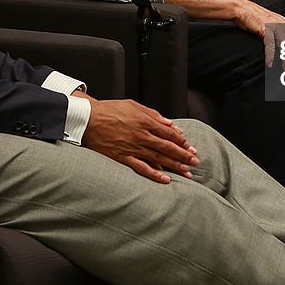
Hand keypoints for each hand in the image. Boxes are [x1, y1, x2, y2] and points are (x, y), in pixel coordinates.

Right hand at [81, 97, 198, 183]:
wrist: (88, 120)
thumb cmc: (110, 110)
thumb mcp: (133, 105)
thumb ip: (153, 114)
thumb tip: (170, 124)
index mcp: (145, 121)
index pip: (169, 133)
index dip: (182, 141)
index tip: (191, 147)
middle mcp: (142, 135)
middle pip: (168, 147)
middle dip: (184, 155)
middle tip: (196, 162)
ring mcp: (133, 147)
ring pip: (159, 158)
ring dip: (175, 166)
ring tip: (187, 173)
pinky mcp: (123, 158)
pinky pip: (141, 168)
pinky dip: (154, 174)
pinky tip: (165, 179)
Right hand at [232, 0, 284, 70]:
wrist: (242, 8)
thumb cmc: (252, 16)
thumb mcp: (270, 22)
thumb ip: (277, 30)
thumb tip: (281, 42)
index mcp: (284, 22)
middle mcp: (281, 23)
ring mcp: (274, 26)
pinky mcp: (265, 28)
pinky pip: (270, 45)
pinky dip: (271, 55)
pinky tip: (270, 63)